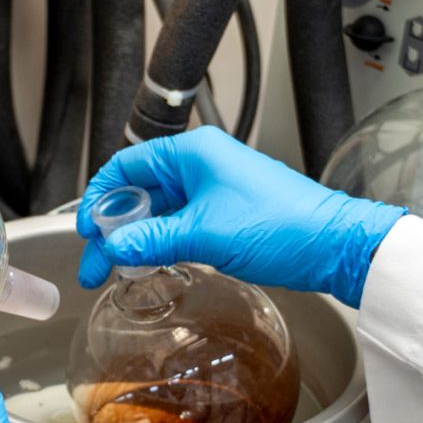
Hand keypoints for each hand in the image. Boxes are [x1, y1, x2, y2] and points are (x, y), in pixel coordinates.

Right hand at [77, 127, 405, 306]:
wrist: (335, 245)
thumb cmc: (284, 224)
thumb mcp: (205, 234)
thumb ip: (153, 240)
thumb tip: (113, 248)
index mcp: (193, 151)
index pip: (126, 166)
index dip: (100, 198)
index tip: (86, 231)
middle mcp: (201, 164)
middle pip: (140, 191)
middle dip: (114, 227)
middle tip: (97, 264)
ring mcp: (214, 189)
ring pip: (159, 211)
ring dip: (137, 239)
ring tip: (118, 271)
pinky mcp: (226, 214)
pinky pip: (180, 225)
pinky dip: (161, 244)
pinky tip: (150, 265)